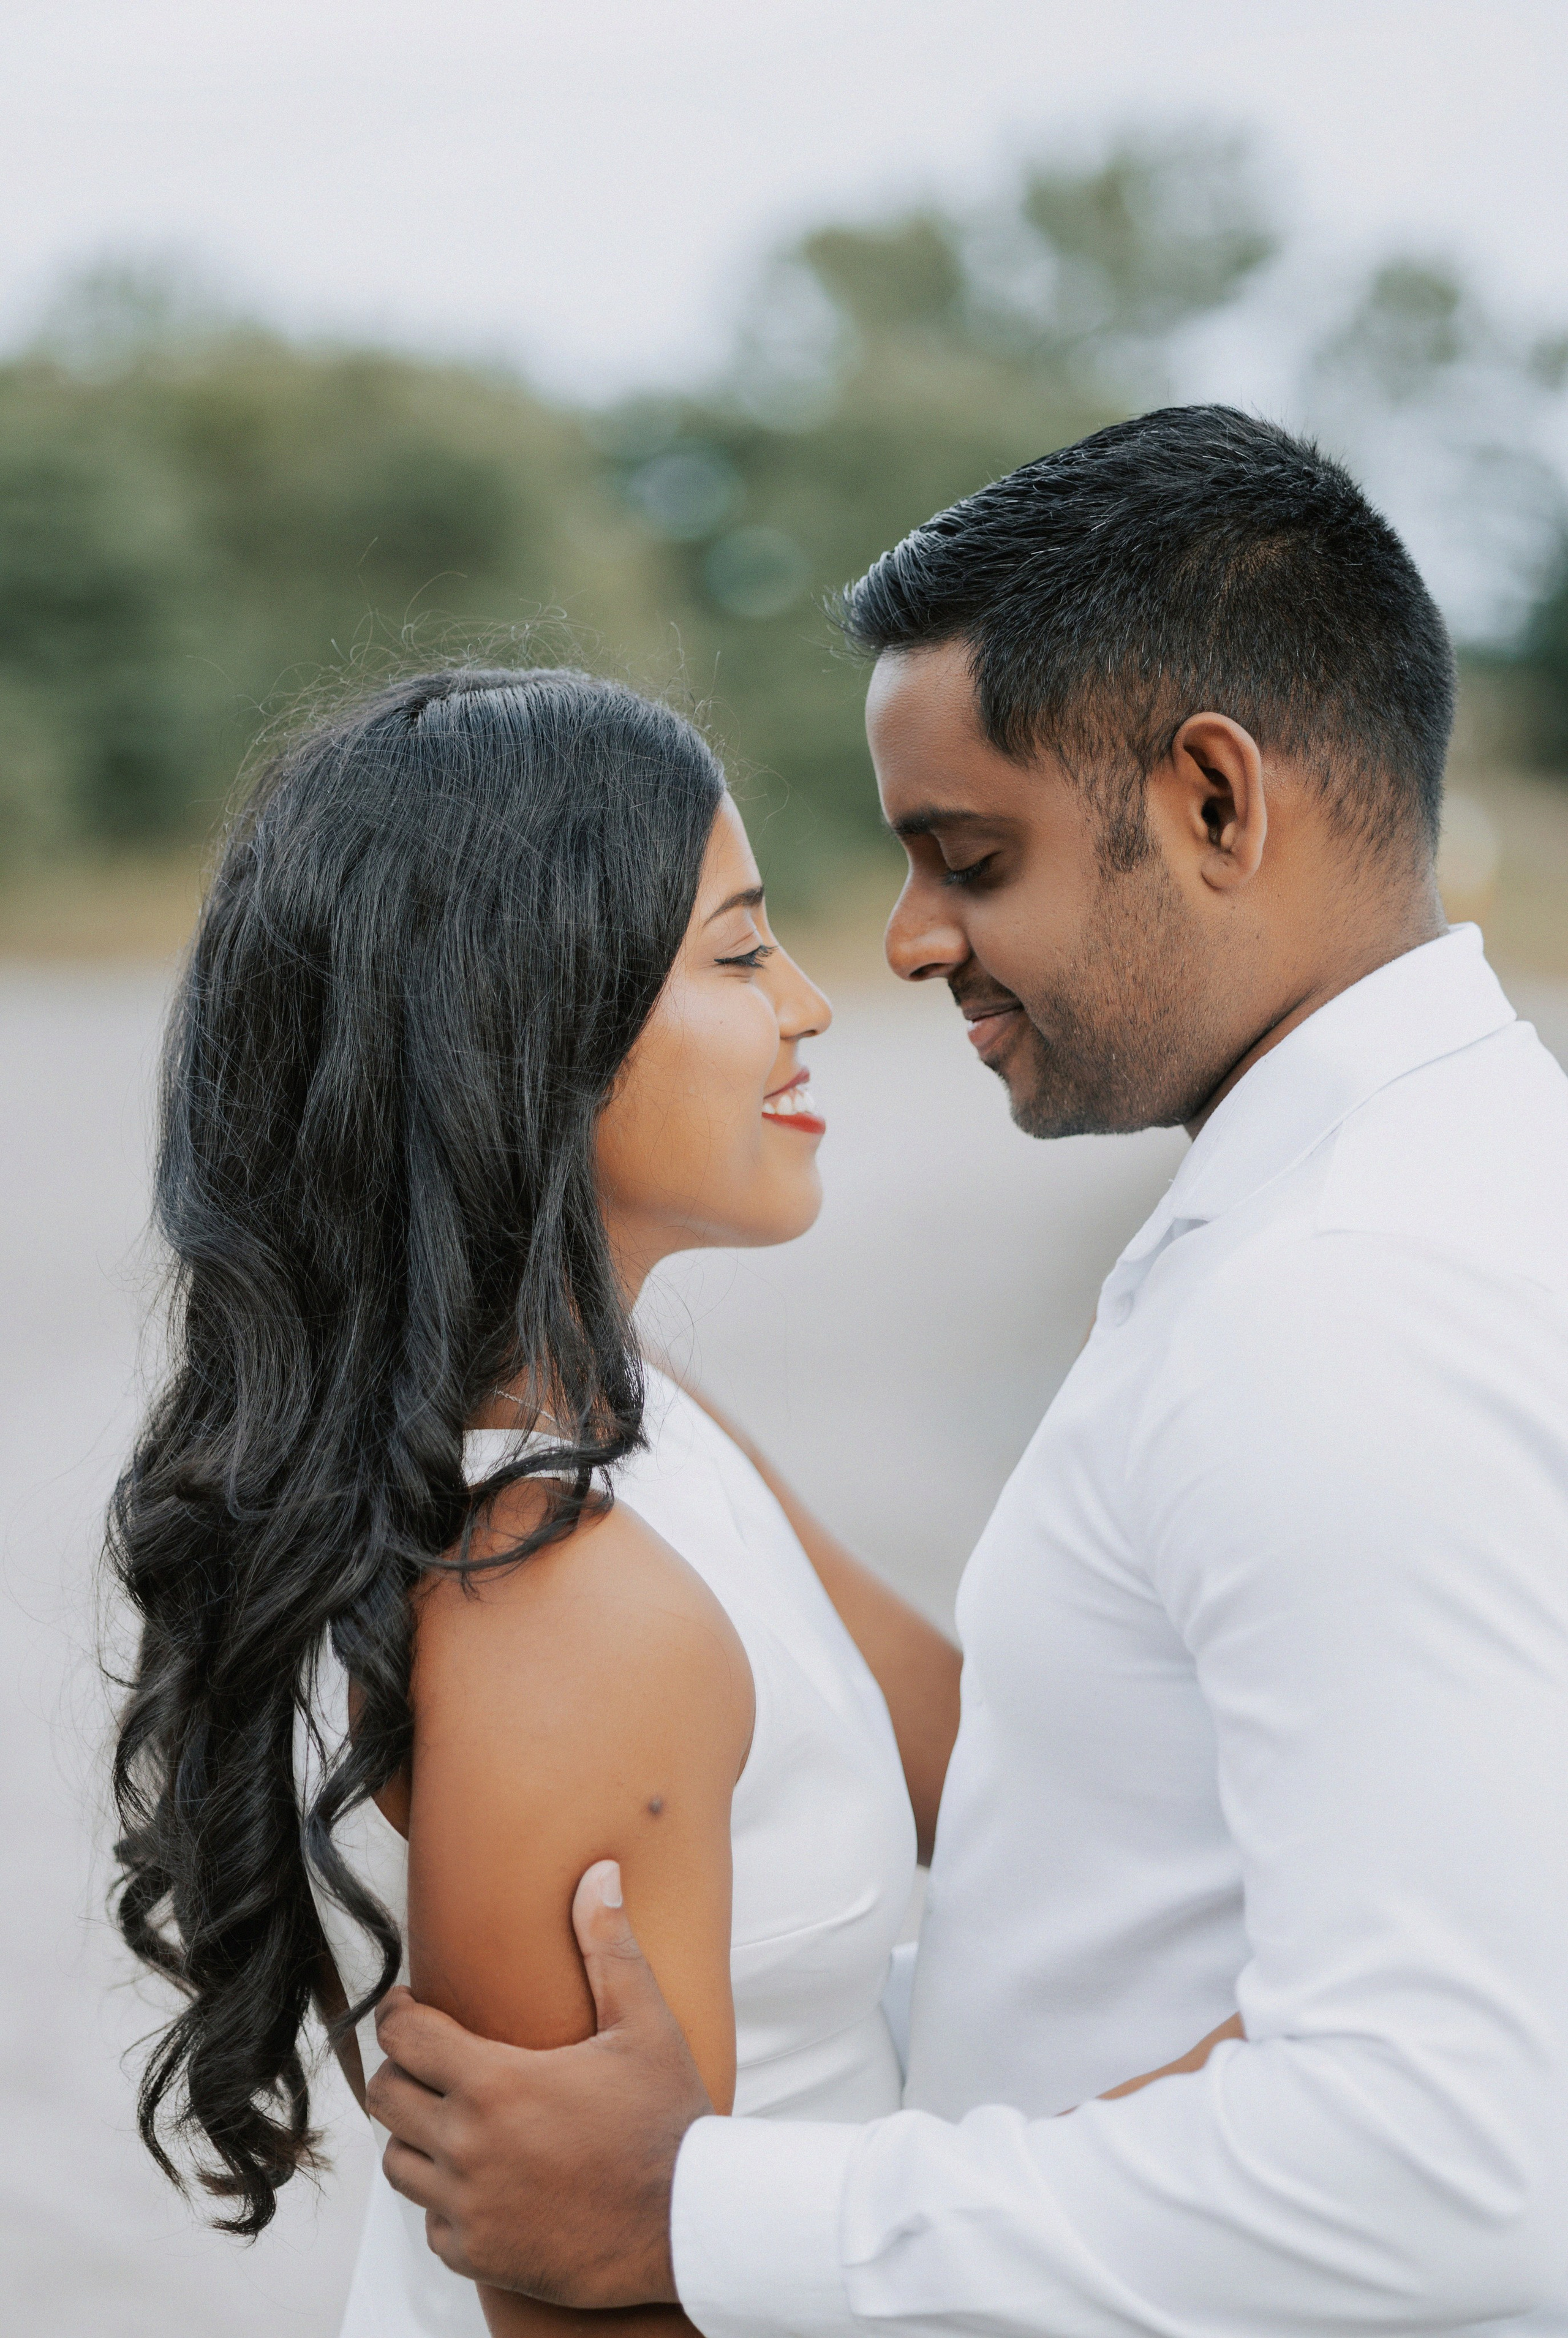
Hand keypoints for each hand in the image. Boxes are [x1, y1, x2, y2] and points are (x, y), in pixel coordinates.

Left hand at [366, 1862, 713, 2305]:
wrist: (687, 2227)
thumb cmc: (667, 2123)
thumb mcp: (646, 2025)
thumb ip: (610, 1946)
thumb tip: (599, 1873)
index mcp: (495, 2083)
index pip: (403, 2038)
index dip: (399, 2014)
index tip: (412, 2007)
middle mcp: (468, 2147)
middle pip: (385, 2098)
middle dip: (403, 2071)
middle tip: (433, 2060)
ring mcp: (469, 2208)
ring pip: (399, 2163)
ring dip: (419, 2138)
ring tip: (455, 2120)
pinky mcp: (480, 2255)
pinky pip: (431, 2225)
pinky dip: (447, 2203)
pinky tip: (484, 2183)